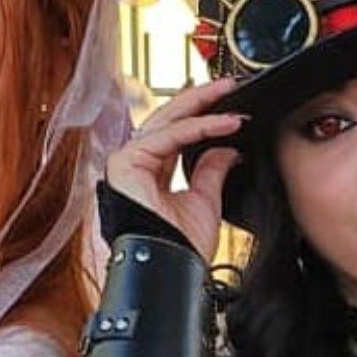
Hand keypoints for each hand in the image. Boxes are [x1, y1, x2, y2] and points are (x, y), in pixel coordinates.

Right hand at [106, 78, 244, 262]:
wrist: (175, 270)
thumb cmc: (183, 247)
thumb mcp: (206, 200)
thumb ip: (211, 170)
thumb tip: (226, 148)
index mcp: (150, 173)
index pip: (176, 133)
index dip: (203, 118)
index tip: (231, 109)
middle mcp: (135, 164)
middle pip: (169, 121)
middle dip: (200, 101)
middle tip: (230, 87)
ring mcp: (126, 162)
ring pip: (166, 121)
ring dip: (201, 105)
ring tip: (229, 95)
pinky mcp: (125, 163)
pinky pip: (168, 136)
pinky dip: (198, 127)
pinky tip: (224, 122)